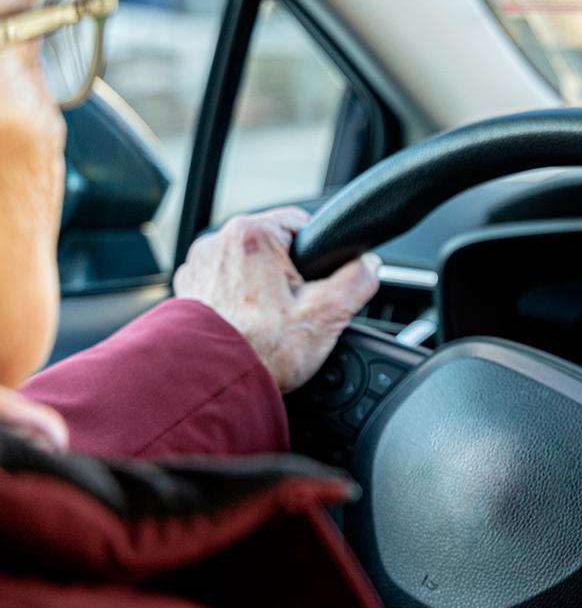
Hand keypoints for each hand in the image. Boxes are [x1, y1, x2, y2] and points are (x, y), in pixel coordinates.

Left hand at [173, 207, 380, 391]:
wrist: (212, 386)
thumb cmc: (260, 351)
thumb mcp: (328, 315)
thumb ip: (358, 280)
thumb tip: (369, 265)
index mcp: (253, 234)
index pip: (300, 221)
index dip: (318, 253)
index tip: (316, 282)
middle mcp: (217, 242)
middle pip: (273, 246)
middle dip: (288, 274)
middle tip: (295, 310)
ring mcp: (198, 267)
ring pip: (247, 266)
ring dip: (261, 287)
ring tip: (270, 323)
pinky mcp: (186, 291)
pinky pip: (223, 285)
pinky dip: (236, 302)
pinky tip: (246, 328)